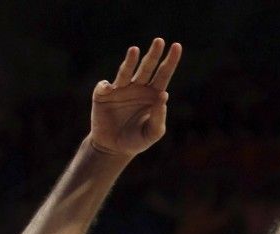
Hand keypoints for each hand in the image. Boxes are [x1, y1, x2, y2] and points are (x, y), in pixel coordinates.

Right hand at [89, 38, 181, 157]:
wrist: (114, 148)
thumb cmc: (137, 140)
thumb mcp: (153, 133)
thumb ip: (159, 117)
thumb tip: (164, 96)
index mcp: (153, 94)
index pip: (164, 74)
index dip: (170, 61)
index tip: (176, 46)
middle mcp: (138, 88)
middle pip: (147, 68)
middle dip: (153, 54)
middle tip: (160, 41)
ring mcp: (120, 89)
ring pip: (126, 71)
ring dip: (130, 61)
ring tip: (135, 50)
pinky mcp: (103, 94)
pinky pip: (104, 86)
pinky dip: (106, 86)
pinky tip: (108, 89)